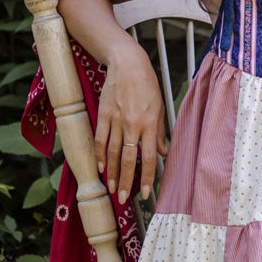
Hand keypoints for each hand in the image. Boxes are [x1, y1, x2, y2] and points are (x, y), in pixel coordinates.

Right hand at [93, 40, 166, 200]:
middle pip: (127, 159)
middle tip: (122, 199)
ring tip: (110, 189)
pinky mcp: (103, 114)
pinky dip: (99, 154)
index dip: (148, 177)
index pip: (149, 157)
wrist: (127, 62)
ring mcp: (116, 119)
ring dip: (110, 173)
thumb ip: (160, 131)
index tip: (147, 194)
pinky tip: (99, 167)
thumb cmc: (147, 84)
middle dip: (125, 181)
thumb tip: (162, 152)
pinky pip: (100, 138)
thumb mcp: (160, 106)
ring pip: (111, 152)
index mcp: (150, 123)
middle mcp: (133, 124)